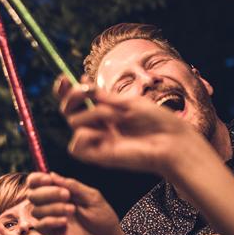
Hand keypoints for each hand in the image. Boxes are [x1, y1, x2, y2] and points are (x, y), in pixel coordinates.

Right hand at [27, 172, 128, 234]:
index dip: (37, 179)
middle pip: (33, 195)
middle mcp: (50, 204)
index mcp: (58, 192)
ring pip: (36, 210)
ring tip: (72, 210)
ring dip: (53, 208)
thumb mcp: (92, 197)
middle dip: (48, 193)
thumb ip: (73, 185)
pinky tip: (64, 222)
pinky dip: (51, 221)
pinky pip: (40, 225)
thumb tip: (52, 174)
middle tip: (67, 196)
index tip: (48, 180)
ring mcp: (50, 220)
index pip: (36, 182)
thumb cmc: (102, 217)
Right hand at [55, 78, 194, 174]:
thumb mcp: (127, 100)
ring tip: (117, 117)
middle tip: (84, 90)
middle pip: (67, 110)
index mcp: (105, 111)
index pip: (77, 101)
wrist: (170, 141)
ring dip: (93, 113)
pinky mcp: (96, 156)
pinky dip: (86, 136)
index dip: (65, 90)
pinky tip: (106, 135)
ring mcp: (97, 140)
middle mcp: (98, 125)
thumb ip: (101, 96)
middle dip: (70, 97)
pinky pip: (76, 145)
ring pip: (73, 122)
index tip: (64, 78)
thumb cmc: (156, 121)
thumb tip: (80, 82)